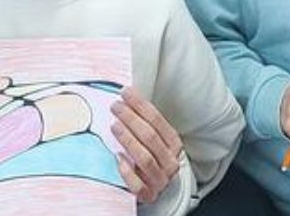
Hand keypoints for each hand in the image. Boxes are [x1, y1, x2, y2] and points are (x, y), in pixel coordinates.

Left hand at [111, 88, 184, 203]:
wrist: (158, 188)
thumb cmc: (154, 158)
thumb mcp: (156, 141)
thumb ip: (145, 124)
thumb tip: (126, 100)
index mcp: (175, 144)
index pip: (157, 120)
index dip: (140, 105)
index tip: (125, 93)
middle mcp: (171, 162)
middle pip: (150, 137)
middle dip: (131, 119)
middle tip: (116, 107)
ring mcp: (161, 180)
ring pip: (145, 158)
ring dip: (128, 140)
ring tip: (114, 125)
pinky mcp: (149, 195)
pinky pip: (138, 185)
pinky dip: (127, 171)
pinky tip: (118, 157)